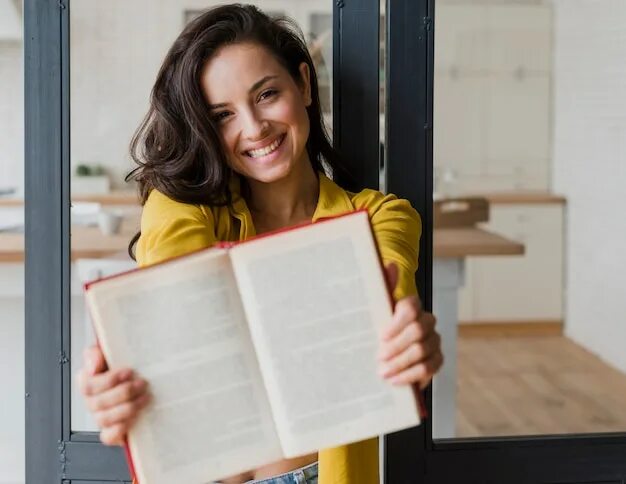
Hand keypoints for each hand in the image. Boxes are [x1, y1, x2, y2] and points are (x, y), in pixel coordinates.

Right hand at [76, 345, 150, 445]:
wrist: (143, 382)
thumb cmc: (125, 367)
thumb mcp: (110, 352)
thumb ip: (96, 353)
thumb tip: (93, 365)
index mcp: (88, 382)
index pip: (88, 385)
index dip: (109, 380)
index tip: (128, 372)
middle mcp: (92, 401)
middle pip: (98, 403)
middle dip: (124, 392)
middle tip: (142, 383)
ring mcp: (101, 417)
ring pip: (104, 419)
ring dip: (127, 408)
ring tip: (144, 396)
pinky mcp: (112, 432)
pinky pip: (108, 436)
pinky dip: (121, 428)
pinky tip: (136, 416)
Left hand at [377, 263, 442, 388]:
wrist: (386, 352)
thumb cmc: (380, 328)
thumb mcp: (376, 310)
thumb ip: (383, 288)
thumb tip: (390, 265)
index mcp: (412, 306)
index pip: (411, 308)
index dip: (396, 323)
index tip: (381, 336)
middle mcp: (427, 322)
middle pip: (417, 332)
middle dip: (396, 347)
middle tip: (379, 358)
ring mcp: (434, 341)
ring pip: (422, 351)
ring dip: (400, 364)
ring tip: (383, 372)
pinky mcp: (437, 360)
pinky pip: (428, 369)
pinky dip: (410, 376)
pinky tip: (395, 380)